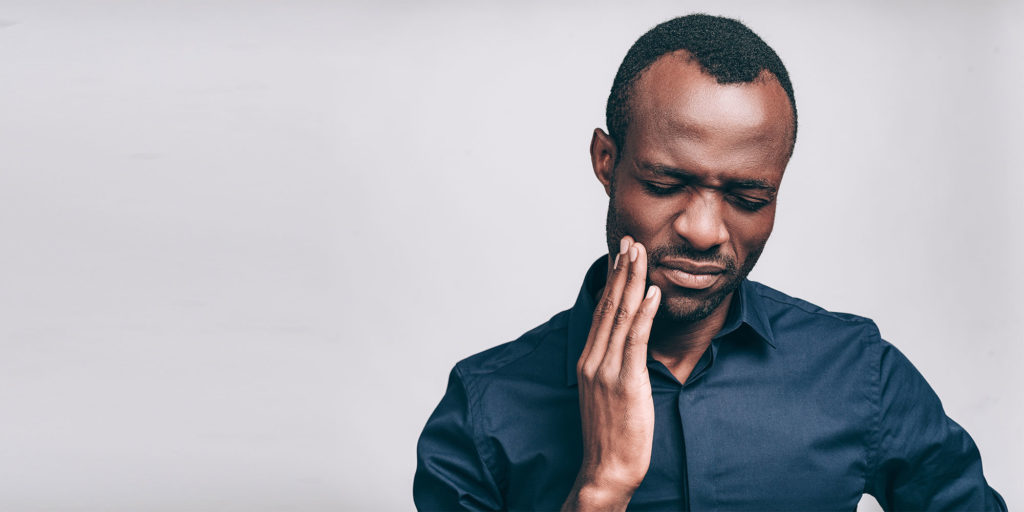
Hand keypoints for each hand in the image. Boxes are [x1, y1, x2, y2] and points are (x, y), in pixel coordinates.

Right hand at [562, 237, 660, 510]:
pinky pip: (635, 340)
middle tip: (631, 241)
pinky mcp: (625, 381)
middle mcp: (593, 359)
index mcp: (588, 361)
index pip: (602, 311)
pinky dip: (644, 313)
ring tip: (640, 254)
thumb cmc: (612, 436)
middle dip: (621, 271)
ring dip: (632, 281)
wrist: (606, 469)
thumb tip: (628, 345)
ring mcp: (607, 369)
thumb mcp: (607, 394)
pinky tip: (653, 293)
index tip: (621, 255)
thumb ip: (614, 366)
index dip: (612, 281)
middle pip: (608, 306)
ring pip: (620, 315)